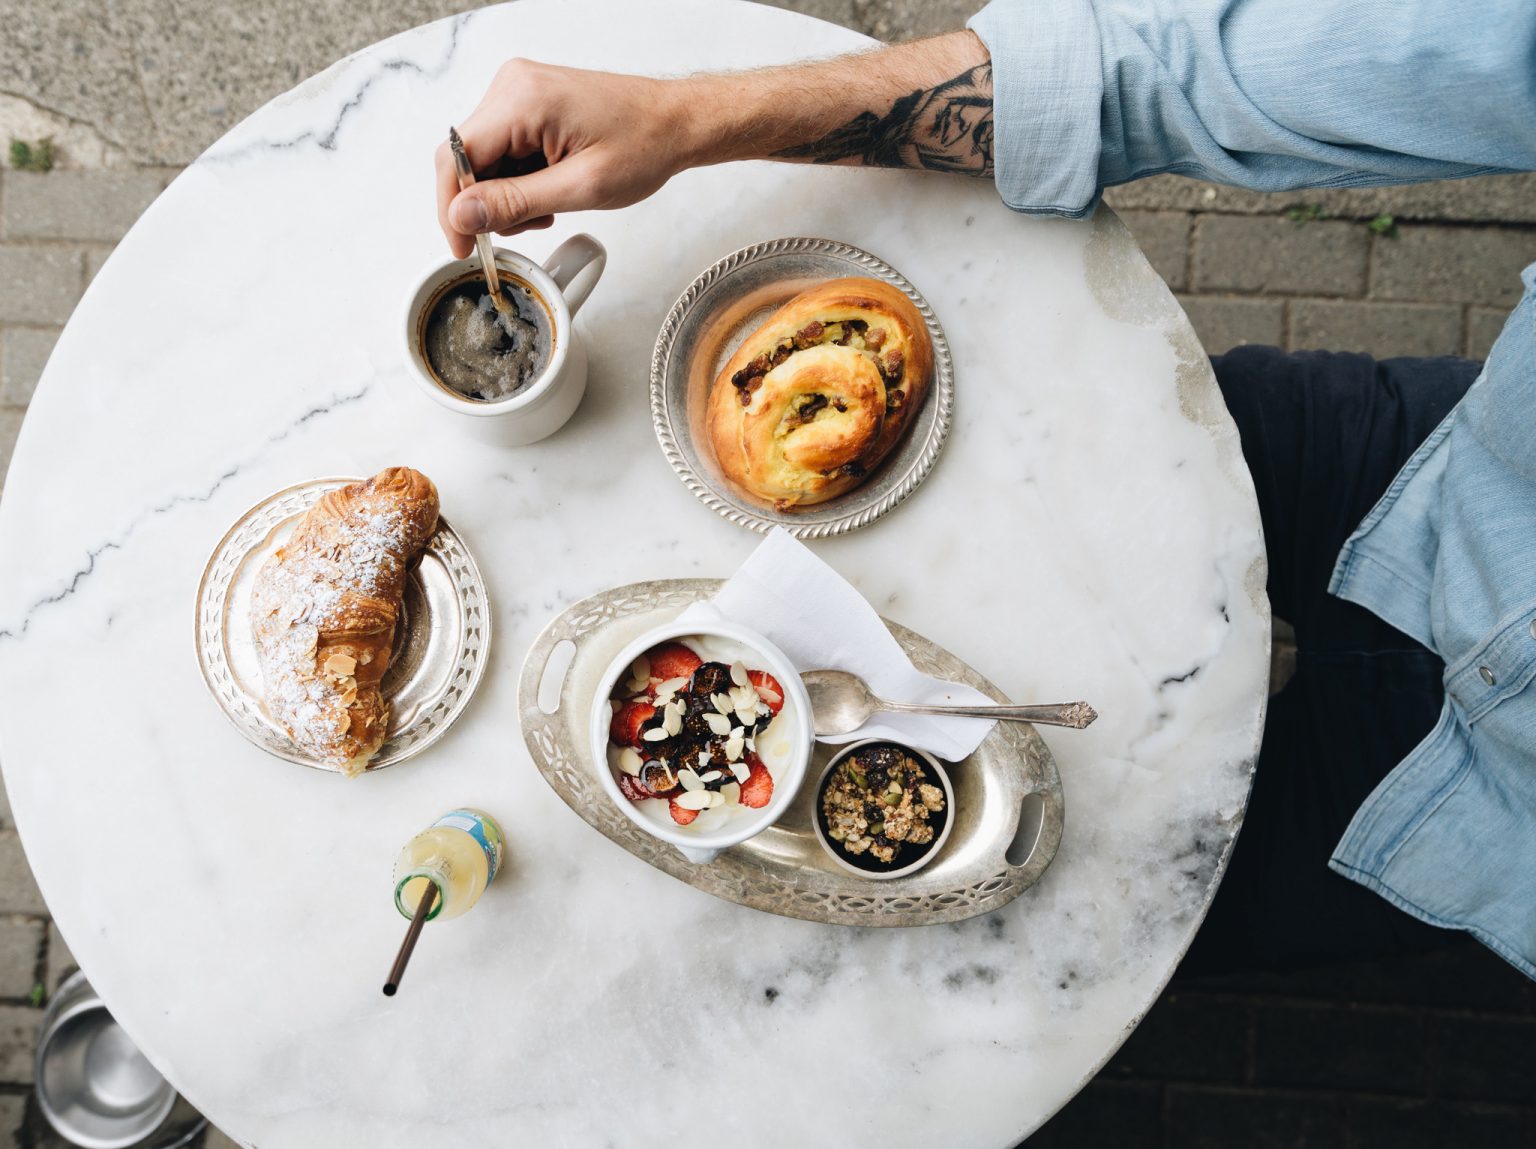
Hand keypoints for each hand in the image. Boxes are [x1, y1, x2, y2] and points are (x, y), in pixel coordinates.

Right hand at [435, 59, 696, 256]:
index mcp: (522, 100)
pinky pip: (503, 148)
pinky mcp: (528, 102)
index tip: (463, 246)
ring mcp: (519, 91)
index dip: (452, 208)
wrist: (675, 123)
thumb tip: (461, 216)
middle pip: (466, 157)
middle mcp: (512, 86)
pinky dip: (518, 179)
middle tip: (525, 227)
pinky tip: (549, 190)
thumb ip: (515, 203)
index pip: (456, 156)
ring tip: (549, 207)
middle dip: (487, 203)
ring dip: (506, 194)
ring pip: (484, 158)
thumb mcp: (579, 188)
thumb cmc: (644, 146)